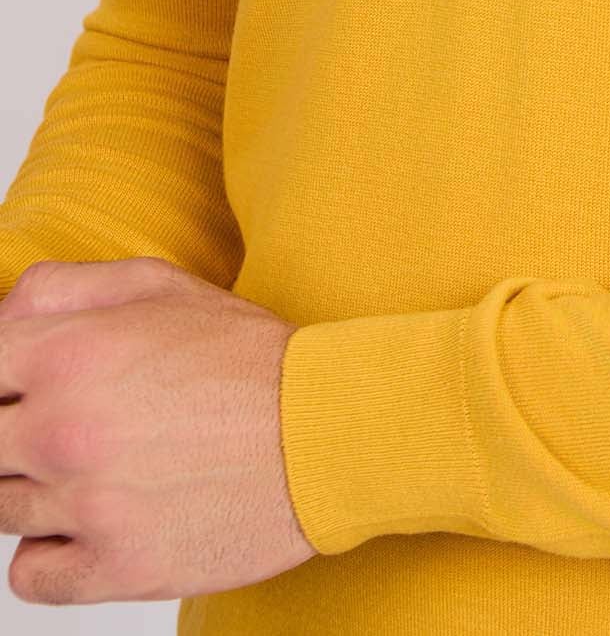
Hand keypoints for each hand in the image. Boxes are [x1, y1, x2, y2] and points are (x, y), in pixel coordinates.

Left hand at [0, 254, 314, 604]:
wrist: (326, 430)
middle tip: (64, 429)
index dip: (2, 381)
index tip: (21, 391)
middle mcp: (64, 429)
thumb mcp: (160, 285)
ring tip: (98, 468)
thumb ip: (62, 289)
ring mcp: (87, 505)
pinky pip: (27, 575)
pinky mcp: (114, 567)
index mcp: (68, 352)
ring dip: (37, 489)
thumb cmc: (246, 358)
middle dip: (13, 434)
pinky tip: (92, 521)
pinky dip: (49, 553)